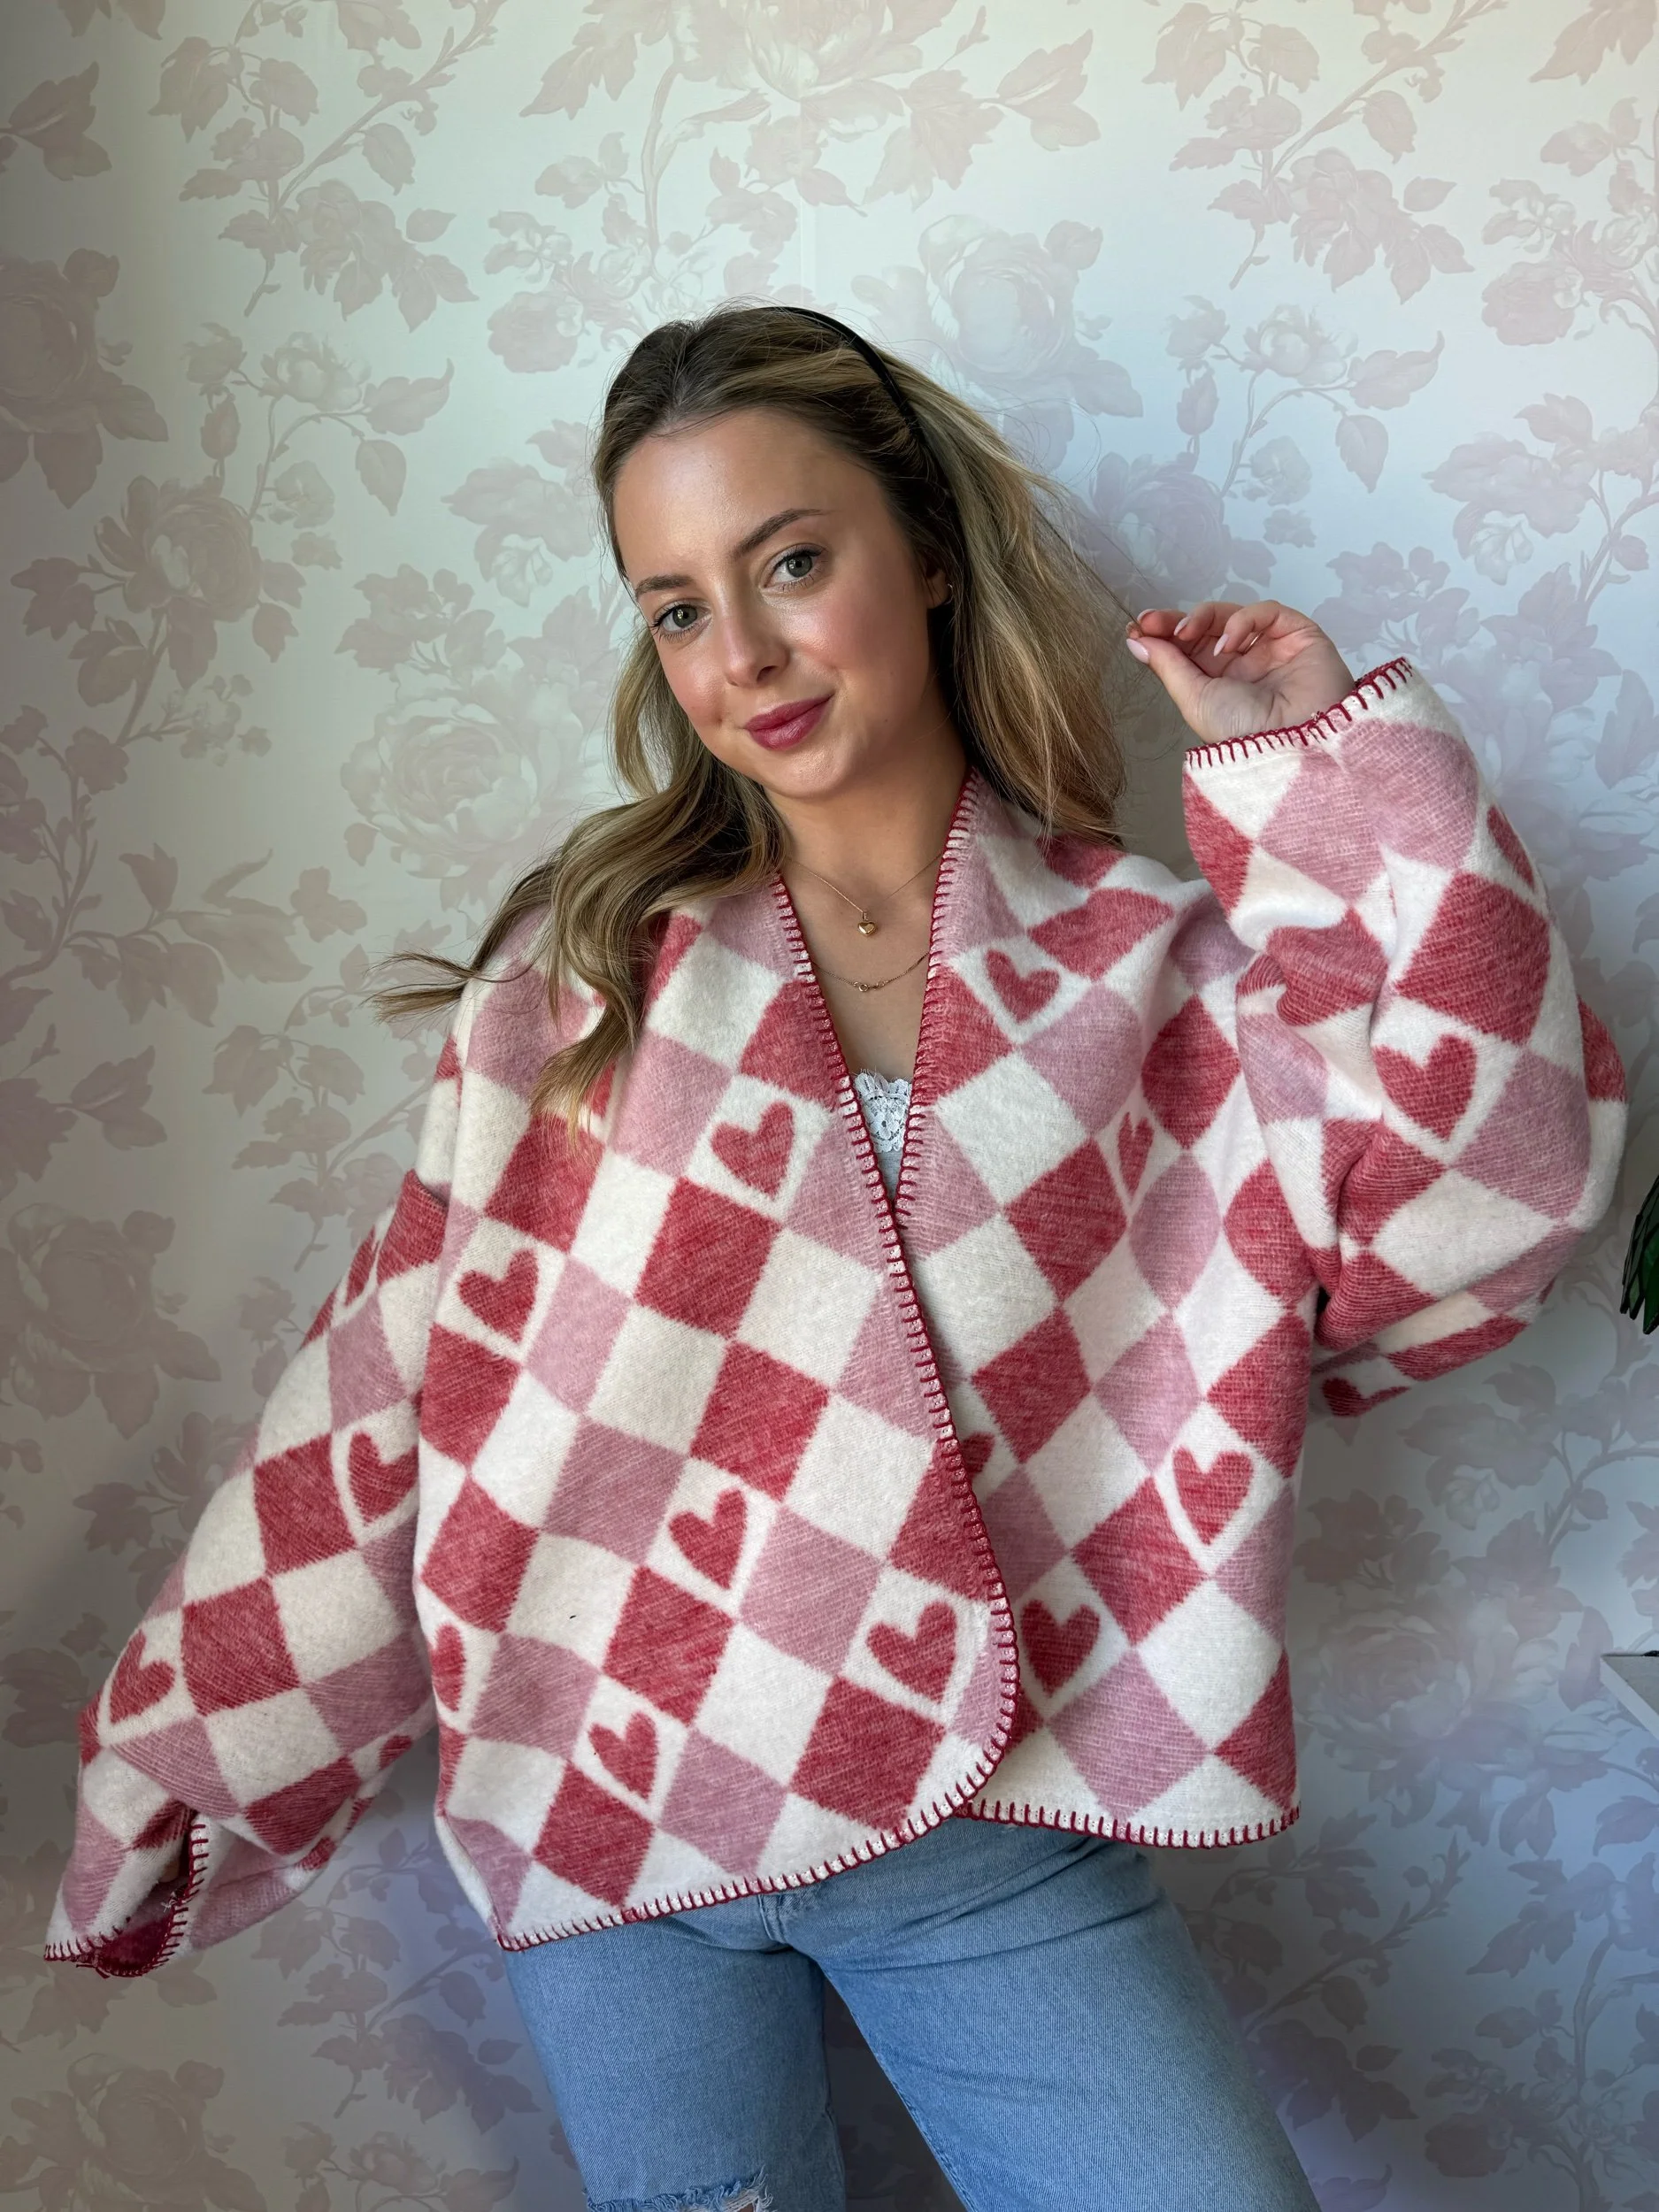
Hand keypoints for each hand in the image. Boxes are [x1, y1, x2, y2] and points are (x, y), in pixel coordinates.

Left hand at [1125, 600, 1355, 746]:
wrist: (1291, 744)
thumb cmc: (1243, 732)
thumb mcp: (1194, 699)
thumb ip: (1168, 666)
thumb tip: (1137, 641)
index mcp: (1219, 683)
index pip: (1190, 648)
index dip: (1165, 633)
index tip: (1139, 626)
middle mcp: (1245, 664)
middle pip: (1208, 627)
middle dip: (1178, 621)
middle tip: (1153, 621)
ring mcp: (1272, 648)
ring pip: (1234, 614)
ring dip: (1205, 618)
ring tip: (1187, 633)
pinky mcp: (1299, 635)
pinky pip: (1267, 612)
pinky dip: (1243, 620)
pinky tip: (1229, 643)